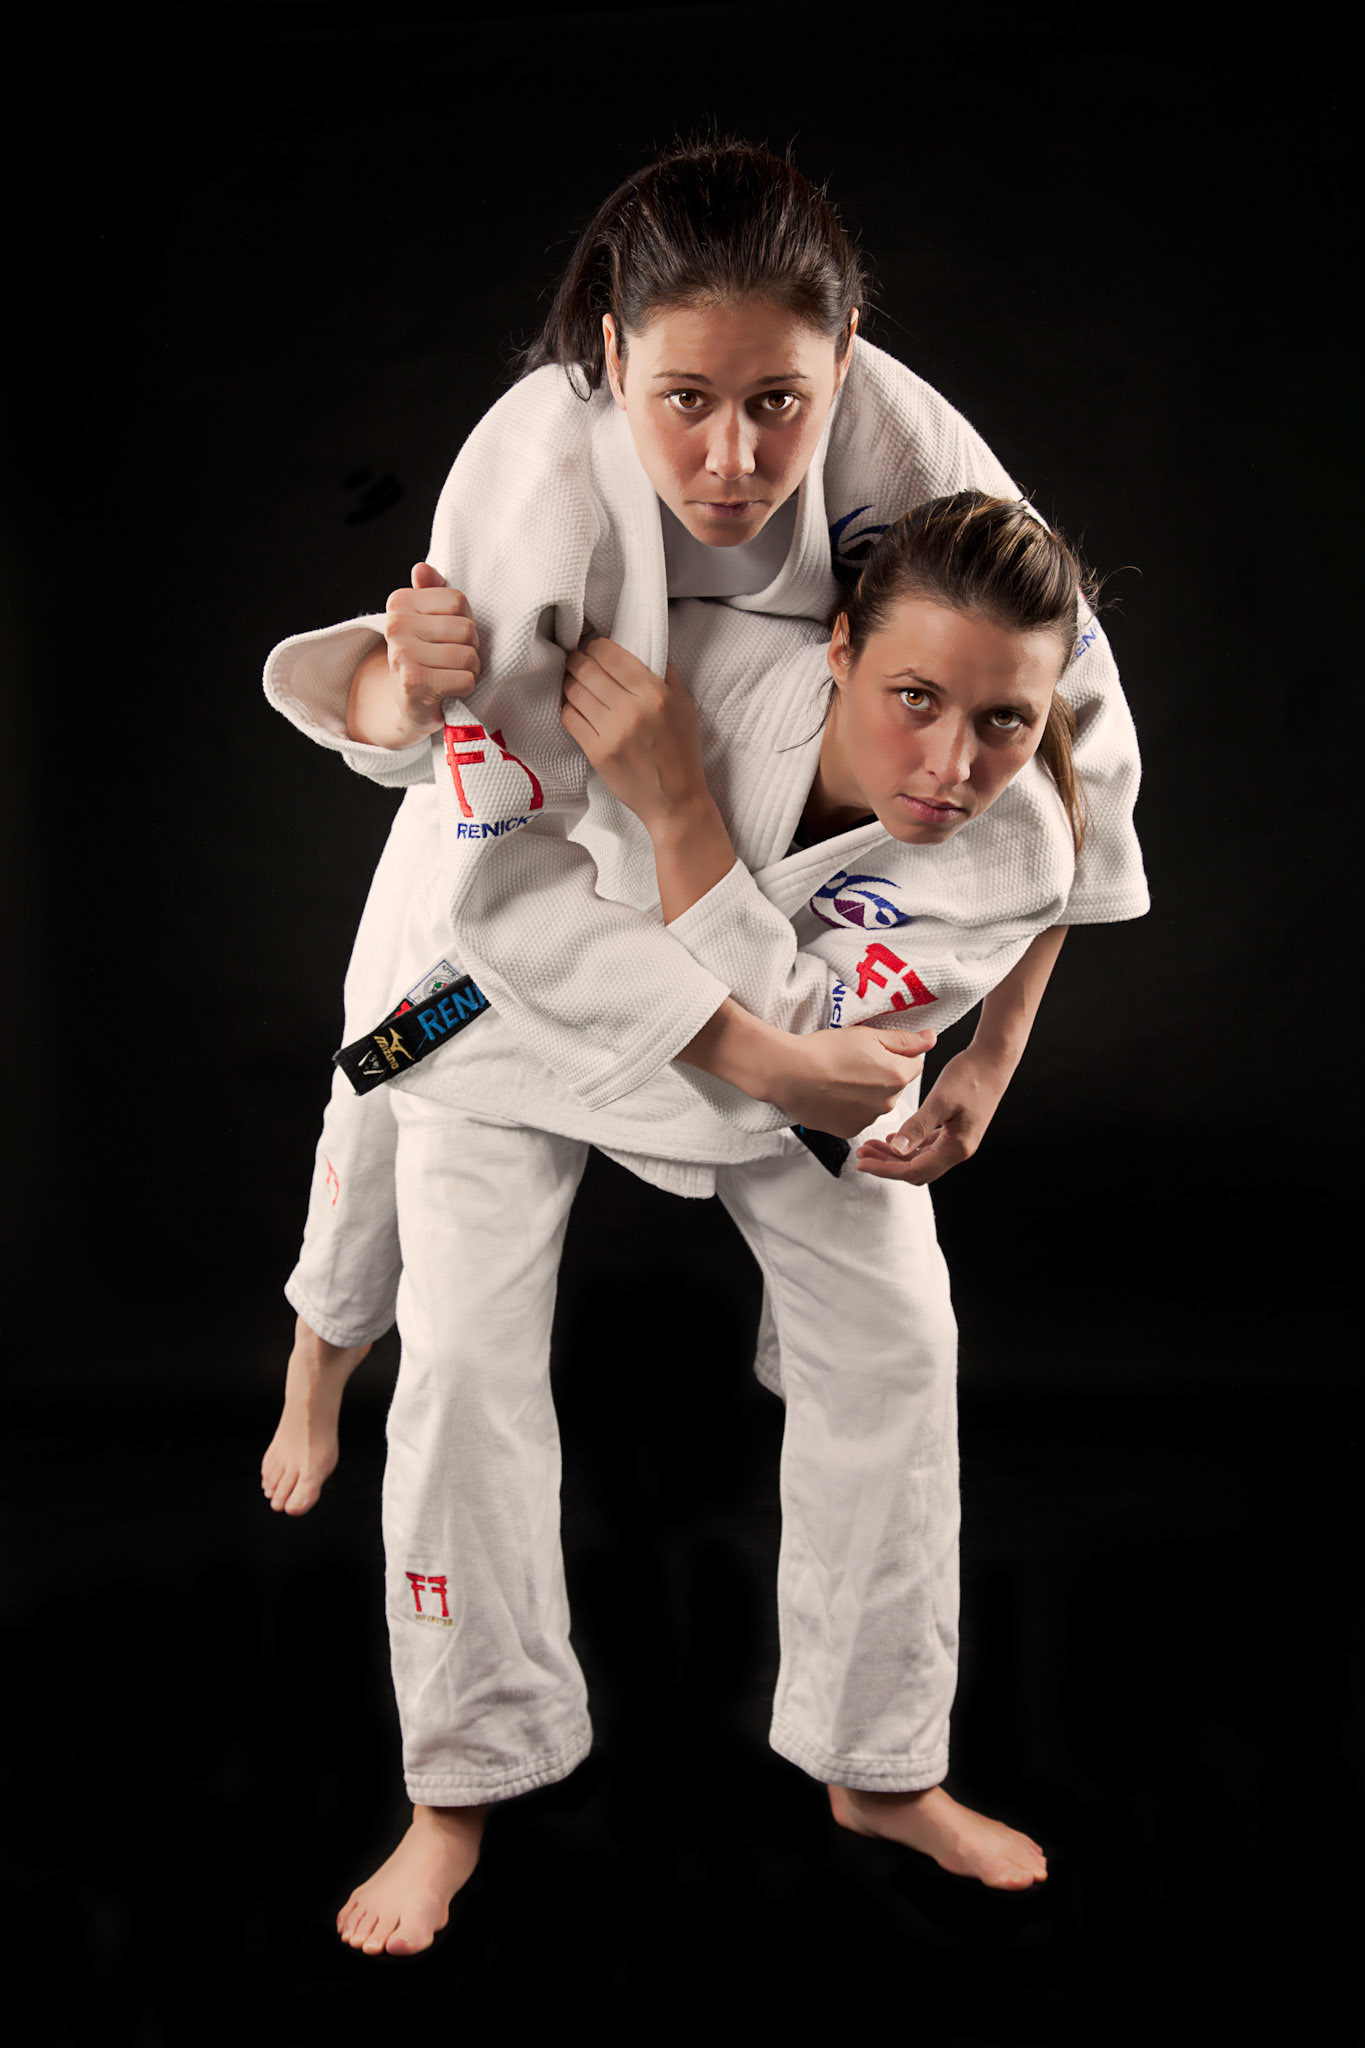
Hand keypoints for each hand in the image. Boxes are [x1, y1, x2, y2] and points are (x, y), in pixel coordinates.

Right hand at [348, 563, 481, 748]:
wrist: (408, 703)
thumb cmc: (426, 655)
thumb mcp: (429, 619)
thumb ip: (431, 590)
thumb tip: (421, 568)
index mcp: (399, 602)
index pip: (457, 600)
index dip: (465, 619)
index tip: (450, 634)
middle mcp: (395, 626)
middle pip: (465, 628)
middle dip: (470, 647)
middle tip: (453, 658)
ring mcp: (402, 655)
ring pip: (467, 656)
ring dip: (470, 669)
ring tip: (453, 673)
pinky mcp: (413, 683)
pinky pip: (465, 680)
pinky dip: (466, 688)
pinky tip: (450, 689)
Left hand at [560, 636, 707, 833]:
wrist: (675, 799)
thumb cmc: (682, 752)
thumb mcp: (685, 706)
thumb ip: (665, 674)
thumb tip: (640, 647)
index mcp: (655, 694)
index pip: (611, 655)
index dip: (595, 646)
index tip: (593, 647)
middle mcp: (632, 710)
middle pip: (587, 670)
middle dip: (577, 660)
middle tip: (576, 660)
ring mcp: (612, 733)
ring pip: (574, 692)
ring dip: (570, 683)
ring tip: (574, 683)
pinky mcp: (597, 752)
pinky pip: (569, 718)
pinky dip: (569, 708)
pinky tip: (576, 708)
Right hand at [770, 1025, 935, 1139]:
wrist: (790, 1073)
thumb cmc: (825, 1051)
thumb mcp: (868, 1035)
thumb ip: (904, 1040)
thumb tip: (930, 1039)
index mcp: (897, 1076)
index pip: (914, 1064)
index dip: (896, 1054)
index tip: (875, 1051)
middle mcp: (888, 1102)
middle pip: (895, 1086)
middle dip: (882, 1076)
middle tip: (854, 1063)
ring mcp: (868, 1119)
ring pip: (876, 1103)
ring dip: (866, 1094)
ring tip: (839, 1079)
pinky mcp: (849, 1130)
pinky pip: (857, 1117)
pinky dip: (849, 1108)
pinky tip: (832, 1095)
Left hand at [854, 1043, 1013, 1183]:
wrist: (993, 1058)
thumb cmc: (971, 1075)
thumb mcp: (940, 1100)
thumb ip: (918, 1126)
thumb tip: (897, 1150)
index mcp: (956, 1147)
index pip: (914, 1170)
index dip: (886, 1170)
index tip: (864, 1163)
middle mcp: (958, 1149)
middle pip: (917, 1170)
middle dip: (887, 1164)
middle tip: (862, 1154)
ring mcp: (958, 1140)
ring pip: (920, 1159)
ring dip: (895, 1155)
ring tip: (872, 1145)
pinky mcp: (955, 1129)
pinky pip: (927, 1147)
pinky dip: (909, 1145)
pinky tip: (894, 1138)